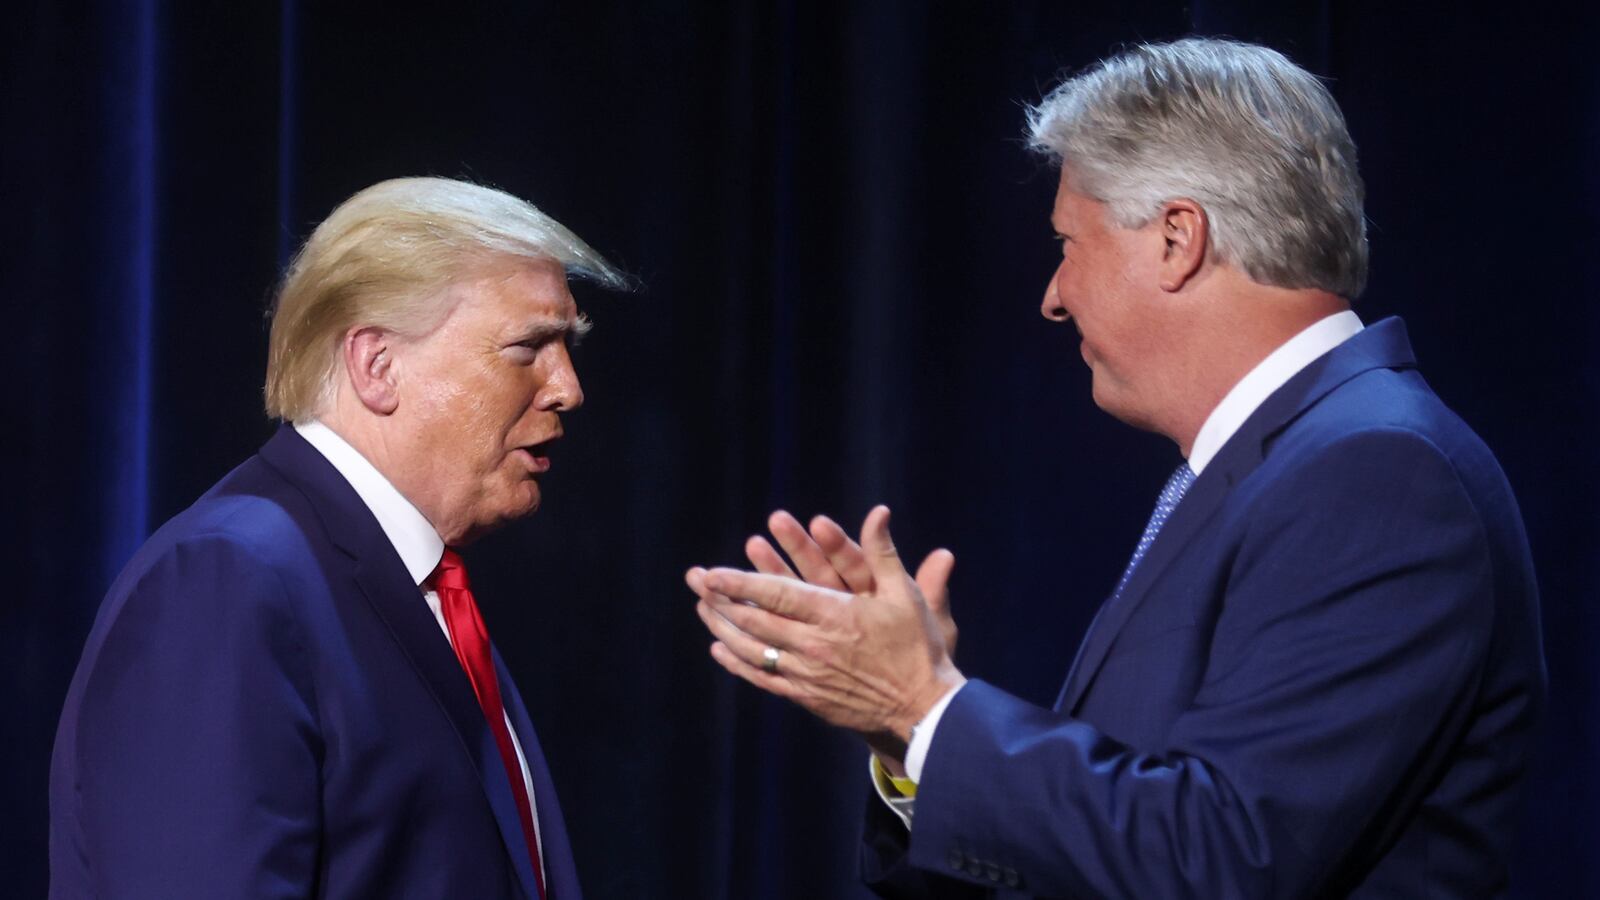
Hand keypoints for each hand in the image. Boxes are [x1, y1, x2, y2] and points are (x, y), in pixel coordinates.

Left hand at [687, 506, 964, 745]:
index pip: (777, 595)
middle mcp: (814, 645)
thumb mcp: (904, 594)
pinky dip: (737, 663)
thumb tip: (878, 511)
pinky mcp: (806, 696)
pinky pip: (763, 678)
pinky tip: (721, 649)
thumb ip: (883, 552)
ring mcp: (807, 673)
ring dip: (723, 627)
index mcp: (836, 615)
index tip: (711, 573)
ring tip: (701, 608)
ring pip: (753, 649)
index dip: (740, 583)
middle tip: (695, 581)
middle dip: (721, 599)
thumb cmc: (917, 646)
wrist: (922, 708)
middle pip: (755, 620)